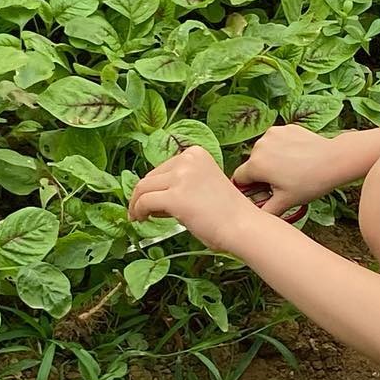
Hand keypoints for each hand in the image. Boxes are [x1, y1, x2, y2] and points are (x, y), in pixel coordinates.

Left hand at [129, 147, 262, 254]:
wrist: (243, 226)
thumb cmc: (227, 213)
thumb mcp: (202, 186)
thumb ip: (180, 184)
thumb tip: (150, 196)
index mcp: (196, 153)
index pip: (164, 167)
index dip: (154, 185)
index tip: (149, 200)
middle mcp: (188, 159)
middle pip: (151, 176)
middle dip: (142, 194)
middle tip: (140, 211)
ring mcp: (181, 177)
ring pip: (143, 188)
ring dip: (136, 203)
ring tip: (138, 217)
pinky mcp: (175, 196)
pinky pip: (144, 202)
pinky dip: (138, 211)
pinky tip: (141, 219)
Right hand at [233, 126, 349, 216]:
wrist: (334, 160)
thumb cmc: (310, 182)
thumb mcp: (286, 202)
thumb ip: (264, 212)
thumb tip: (254, 220)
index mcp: (255, 165)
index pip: (239, 178)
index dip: (249, 188)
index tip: (262, 192)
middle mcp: (259, 146)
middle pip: (252, 164)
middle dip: (262, 174)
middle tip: (282, 183)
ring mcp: (272, 134)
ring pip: (264, 151)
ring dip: (271, 160)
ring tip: (291, 169)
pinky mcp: (284, 127)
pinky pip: (276, 140)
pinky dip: (282, 148)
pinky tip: (296, 157)